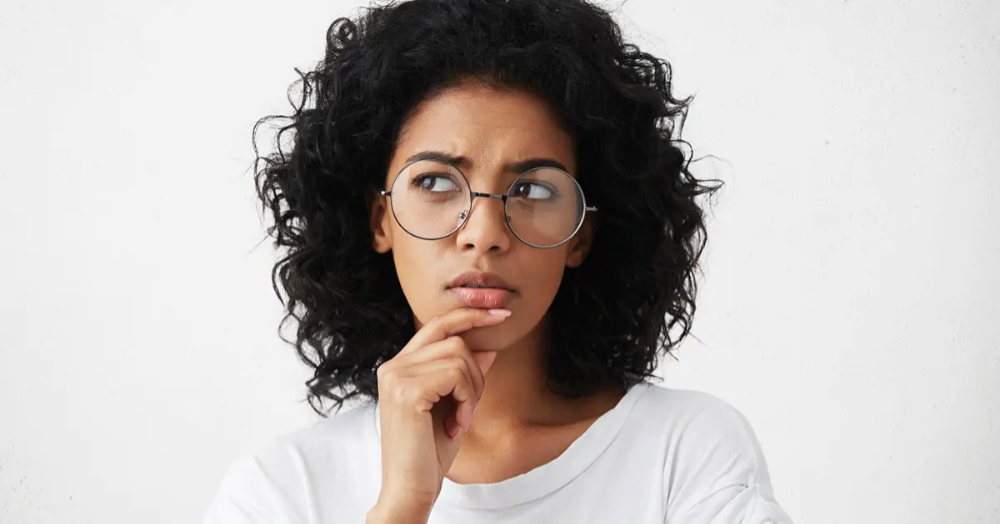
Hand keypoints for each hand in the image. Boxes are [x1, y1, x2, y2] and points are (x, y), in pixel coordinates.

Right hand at [371, 307, 506, 515]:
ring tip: (461, 418)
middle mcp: (393, 366)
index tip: (501, 313)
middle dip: (476, 372)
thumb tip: (488, 346)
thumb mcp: (454, 405)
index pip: (437, 325)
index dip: (470, 314)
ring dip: (473, 390)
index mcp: (399, 366)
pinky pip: (457, 375)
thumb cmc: (429, 452)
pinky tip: (458, 423)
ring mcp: (397, 376)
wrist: (410, 488)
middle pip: (454, 340)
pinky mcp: (408, 391)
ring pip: (460, 356)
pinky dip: (468, 400)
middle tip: (470, 406)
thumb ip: (465, 374)